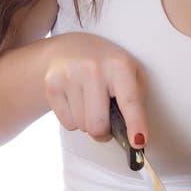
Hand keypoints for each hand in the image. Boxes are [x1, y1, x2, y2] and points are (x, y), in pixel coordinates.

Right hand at [43, 32, 146, 147]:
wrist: (70, 49)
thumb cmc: (106, 65)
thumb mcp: (129, 72)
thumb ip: (135, 100)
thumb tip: (135, 136)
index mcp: (119, 65)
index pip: (129, 100)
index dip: (136, 124)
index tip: (139, 142)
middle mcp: (93, 68)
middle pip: (98, 125)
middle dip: (104, 132)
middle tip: (107, 122)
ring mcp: (70, 75)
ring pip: (82, 127)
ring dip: (88, 123)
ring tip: (90, 102)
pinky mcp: (52, 85)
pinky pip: (67, 124)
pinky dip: (74, 120)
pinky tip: (77, 101)